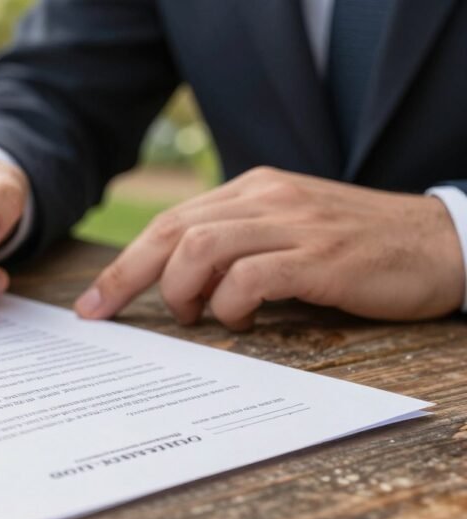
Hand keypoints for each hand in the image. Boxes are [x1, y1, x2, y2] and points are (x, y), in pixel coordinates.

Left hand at [74, 167, 464, 329]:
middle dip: (126, 275)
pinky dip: (230, 303)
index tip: (94, 302)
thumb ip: (237, 246)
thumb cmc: (355, 247)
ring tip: (193, 317)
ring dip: (181, 291)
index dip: (125, 262)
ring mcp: (294, 223)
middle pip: (172, 230)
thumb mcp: (287, 231)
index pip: (171, 220)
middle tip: (102, 312)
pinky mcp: (320, 255)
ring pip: (201, 248)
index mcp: (252, 189)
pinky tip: (239, 320)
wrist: (439, 242)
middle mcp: (266, 198)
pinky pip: (251, 276)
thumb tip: (178, 286)